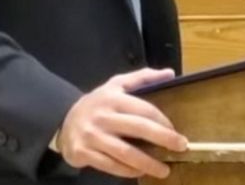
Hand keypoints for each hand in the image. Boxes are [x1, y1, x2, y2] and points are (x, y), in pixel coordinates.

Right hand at [57, 68, 187, 179]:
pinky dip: (128, 171)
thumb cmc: (97, 103)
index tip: (176, 132)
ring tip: (164, 170)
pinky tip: (140, 172)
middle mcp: (102, 115)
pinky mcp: (84, 152)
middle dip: (163, 139)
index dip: (163, 121)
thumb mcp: (116, 85)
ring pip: (125, 152)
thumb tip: (170, 73)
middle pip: (138, 128)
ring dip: (147, 163)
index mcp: (112, 97)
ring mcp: (92, 135)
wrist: (63, 120)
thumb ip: (142, 78)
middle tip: (181, 147)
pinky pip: (110, 165)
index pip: (143, 109)